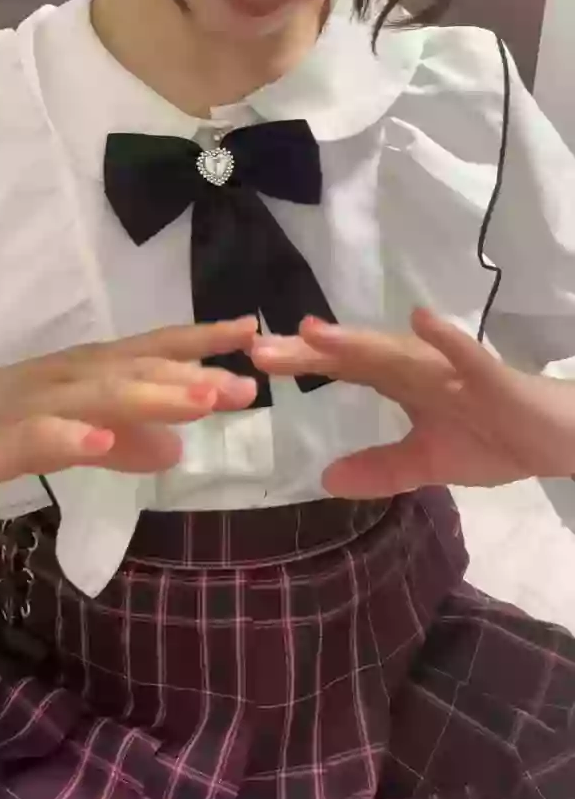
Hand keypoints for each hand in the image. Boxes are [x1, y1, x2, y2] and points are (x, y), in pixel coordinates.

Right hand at [0, 318, 257, 499]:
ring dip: (155, 396)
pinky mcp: (9, 433)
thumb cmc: (9, 420)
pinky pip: (45, 434)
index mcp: (96, 370)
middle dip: (196, 375)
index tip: (254, 331)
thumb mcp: (79, 433)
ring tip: (203, 401)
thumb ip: (127, 441)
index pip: (157, 348)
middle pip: (142, 370)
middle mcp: (76, 375)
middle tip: (249, 384)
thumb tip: (178, 448)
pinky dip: (75, 435)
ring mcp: (43, 401)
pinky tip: (103, 442)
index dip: (204, 340)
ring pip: (105, 394)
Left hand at [252, 310, 574, 496]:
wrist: (556, 438)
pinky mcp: (491, 376)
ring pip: (398, 352)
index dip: (301, 364)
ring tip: (314, 331)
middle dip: (309, 352)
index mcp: (402, 383)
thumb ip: (379, 468)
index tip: (254, 361)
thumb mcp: (427, 463)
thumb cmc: (494, 439)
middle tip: (260, 347)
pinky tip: (421, 319)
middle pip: (356, 356)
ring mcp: (453, 368)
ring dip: (357, 341)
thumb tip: (325, 479)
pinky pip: (466, 355)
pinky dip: (444, 338)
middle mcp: (419, 366)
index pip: (343, 370)